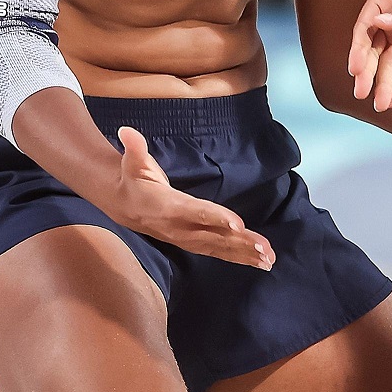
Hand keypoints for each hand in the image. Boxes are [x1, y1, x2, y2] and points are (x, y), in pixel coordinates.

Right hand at [108, 127, 275, 269]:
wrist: (123, 206)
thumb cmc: (133, 180)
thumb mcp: (131, 162)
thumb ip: (134, 148)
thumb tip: (127, 130)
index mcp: (168, 206)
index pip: (195, 212)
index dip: (216, 218)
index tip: (238, 224)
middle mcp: (179, 227)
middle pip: (213, 236)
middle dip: (240, 243)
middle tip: (264, 248)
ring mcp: (186, 239)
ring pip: (219, 248)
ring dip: (244, 254)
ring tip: (268, 259)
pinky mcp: (192, 243)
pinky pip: (217, 252)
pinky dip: (239, 258)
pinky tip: (259, 262)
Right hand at [348, 0, 391, 110]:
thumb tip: (376, 23)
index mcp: (382, 0)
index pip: (365, 27)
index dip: (358, 48)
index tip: (356, 68)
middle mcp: (387, 20)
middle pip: (372, 49)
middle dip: (367, 72)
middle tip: (361, 92)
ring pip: (388, 64)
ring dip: (384, 83)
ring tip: (381, 105)